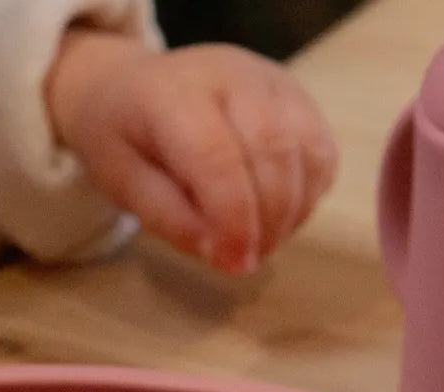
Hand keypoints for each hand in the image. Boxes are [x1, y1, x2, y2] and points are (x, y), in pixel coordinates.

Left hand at [47, 35, 338, 274]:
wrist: (135, 88)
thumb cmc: (123, 140)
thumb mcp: (122, 182)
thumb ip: (167, 216)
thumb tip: (219, 252)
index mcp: (176, 95)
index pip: (218, 158)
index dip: (233, 219)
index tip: (234, 264)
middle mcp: (234, 75)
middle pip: (273, 152)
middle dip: (266, 222)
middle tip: (245, 263)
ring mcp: (274, 81)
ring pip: (307, 152)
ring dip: (290, 213)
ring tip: (257, 246)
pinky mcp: (299, 97)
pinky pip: (321, 153)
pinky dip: (306, 197)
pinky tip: (275, 220)